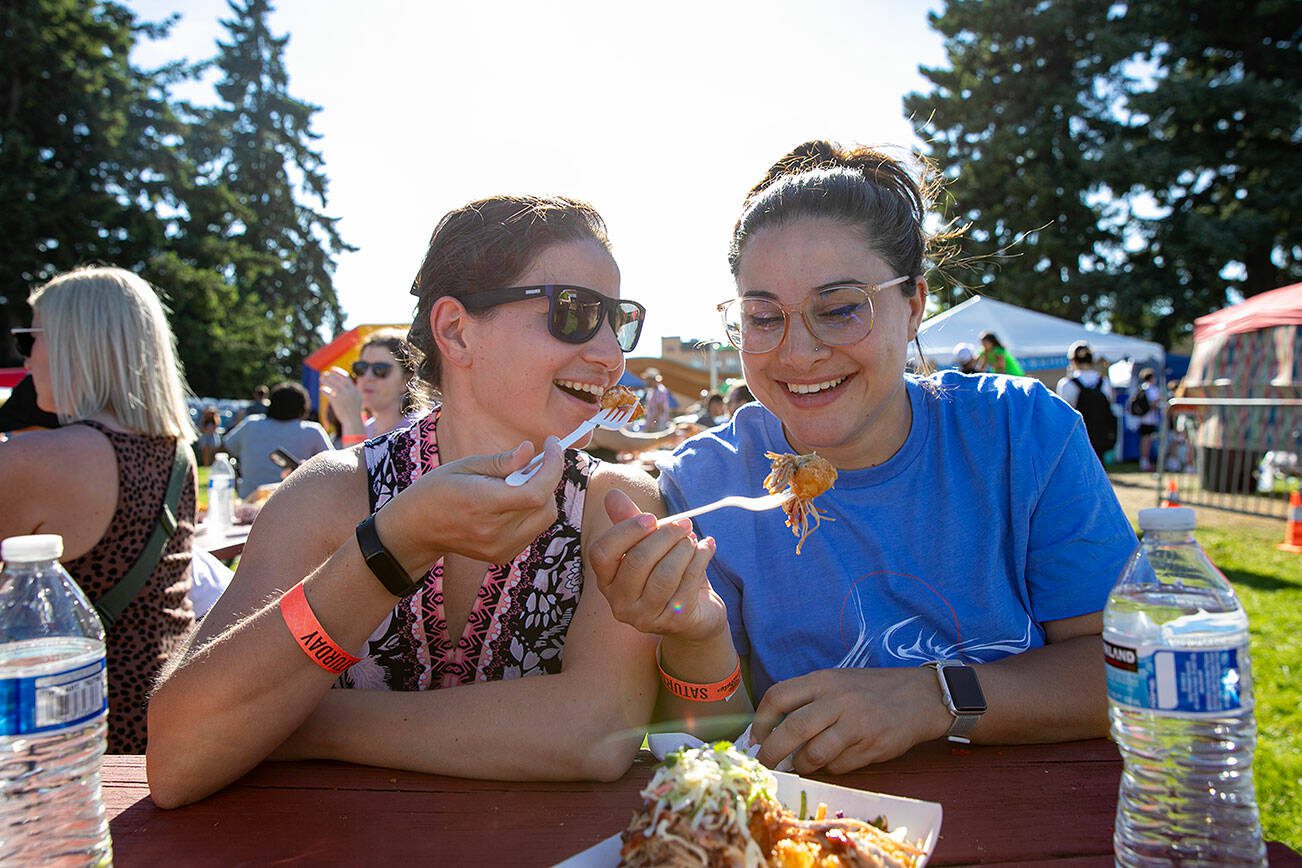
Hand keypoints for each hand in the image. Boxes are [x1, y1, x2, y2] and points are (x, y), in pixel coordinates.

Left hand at [319, 367, 363, 429]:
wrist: (352, 421)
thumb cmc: (355, 410)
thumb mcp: (359, 397)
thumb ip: (359, 387)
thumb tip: (360, 378)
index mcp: (355, 390)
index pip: (346, 378)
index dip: (338, 372)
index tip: (332, 369)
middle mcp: (349, 392)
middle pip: (338, 380)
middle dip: (331, 375)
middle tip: (324, 373)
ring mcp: (343, 397)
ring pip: (332, 385)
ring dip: (326, 380)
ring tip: (321, 378)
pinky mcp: (336, 402)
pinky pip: (328, 393)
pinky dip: (325, 390)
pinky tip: (322, 389)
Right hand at [378, 437, 565, 568]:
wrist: (417, 529)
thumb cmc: (438, 490)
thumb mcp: (464, 466)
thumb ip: (501, 461)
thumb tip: (530, 450)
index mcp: (482, 504)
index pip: (534, 492)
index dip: (552, 467)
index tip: (553, 444)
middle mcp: (494, 531)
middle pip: (545, 505)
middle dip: (548, 477)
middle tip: (535, 461)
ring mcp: (500, 548)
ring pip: (544, 518)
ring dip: (542, 495)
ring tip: (520, 481)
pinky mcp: (503, 556)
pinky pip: (533, 530)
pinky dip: (533, 511)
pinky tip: (512, 501)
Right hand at [588, 489, 723, 642]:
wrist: (697, 613)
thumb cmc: (665, 573)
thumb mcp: (648, 546)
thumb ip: (630, 522)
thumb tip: (612, 494)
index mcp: (607, 581)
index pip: (602, 553)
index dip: (626, 531)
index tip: (651, 518)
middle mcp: (620, 602)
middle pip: (637, 561)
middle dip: (664, 536)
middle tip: (684, 524)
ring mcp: (646, 616)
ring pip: (664, 575)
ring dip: (683, 549)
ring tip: (693, 538)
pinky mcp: (674, 621)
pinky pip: (689, 582)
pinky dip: (701, 559)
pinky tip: (707, 547)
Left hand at [750, 667, 950, 773]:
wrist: (921, 697)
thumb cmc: (872, 690)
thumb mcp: (838, 682)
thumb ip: (809, 701)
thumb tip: (774, 731)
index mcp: (824, 680)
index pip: (779, 696)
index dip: (761, 720)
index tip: (757, 737)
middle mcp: (837, 700)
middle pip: (792, 730)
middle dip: (772, 752)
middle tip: (765, 764)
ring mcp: (855, 725)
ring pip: (814, 755)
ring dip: (802, 766)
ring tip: (802, 765)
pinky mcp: (870, 747)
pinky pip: (838, 766)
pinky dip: (830, 769)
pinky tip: (835, 760)